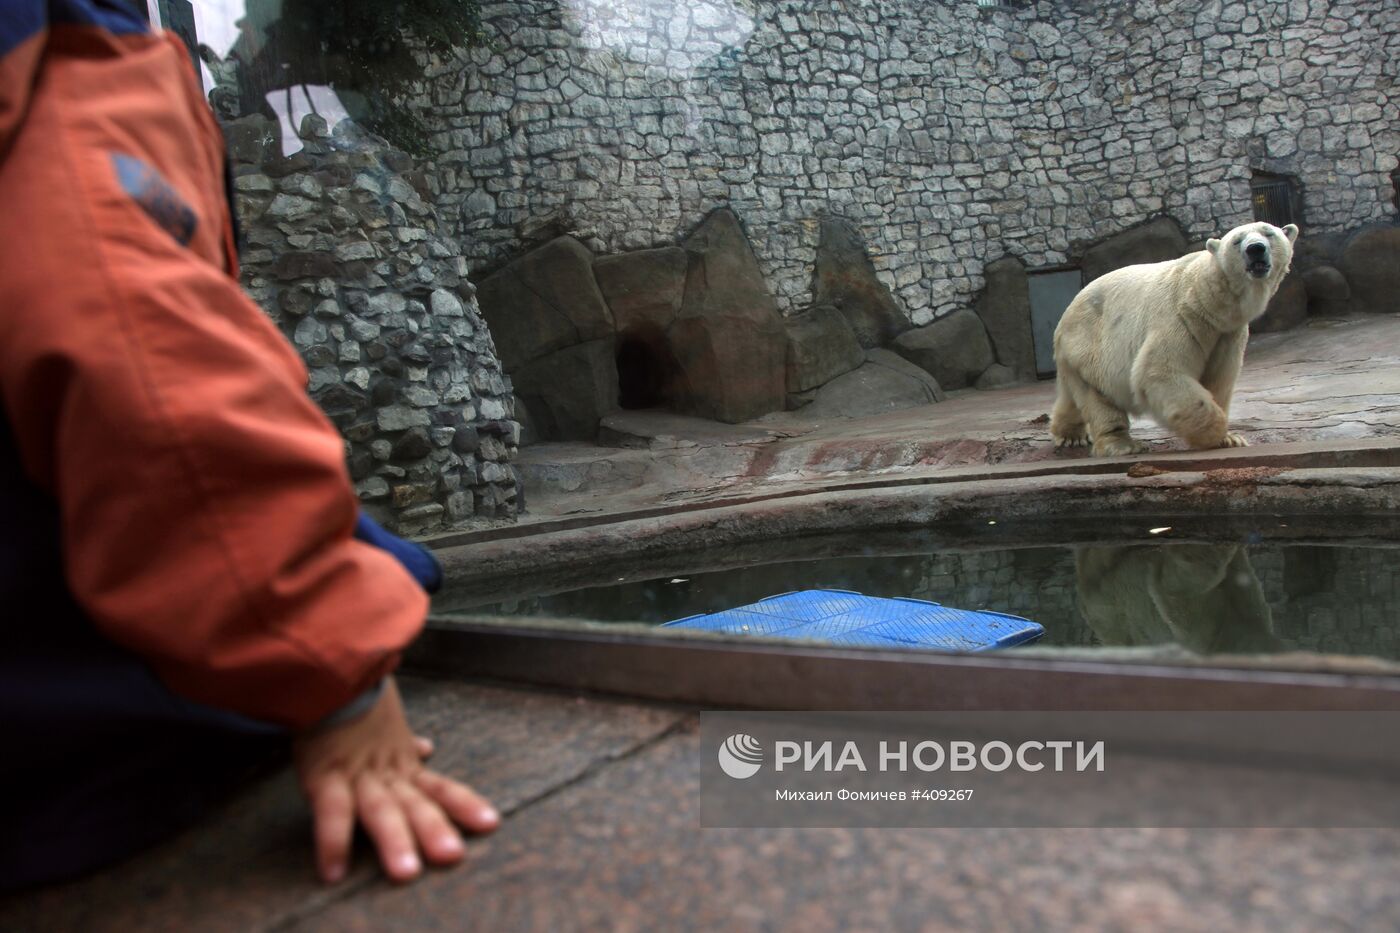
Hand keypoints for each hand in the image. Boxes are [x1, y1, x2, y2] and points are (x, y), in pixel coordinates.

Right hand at [292, 676, 499, 882]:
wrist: (327, 677)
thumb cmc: (353, 706)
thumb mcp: (385, 726)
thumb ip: (405, 746)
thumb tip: (427, 749)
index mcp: (402, 764)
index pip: (440, 787)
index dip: (465, 805)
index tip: (491, 824)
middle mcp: (386, 773)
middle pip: (416, 804)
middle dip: (434, 830)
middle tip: (453, 855)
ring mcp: (357, 775)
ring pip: (380, 810)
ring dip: (395, 839)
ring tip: (407, 872)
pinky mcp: (323, 776)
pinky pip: (331, 811)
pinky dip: (333, 840)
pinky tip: (334, 872)